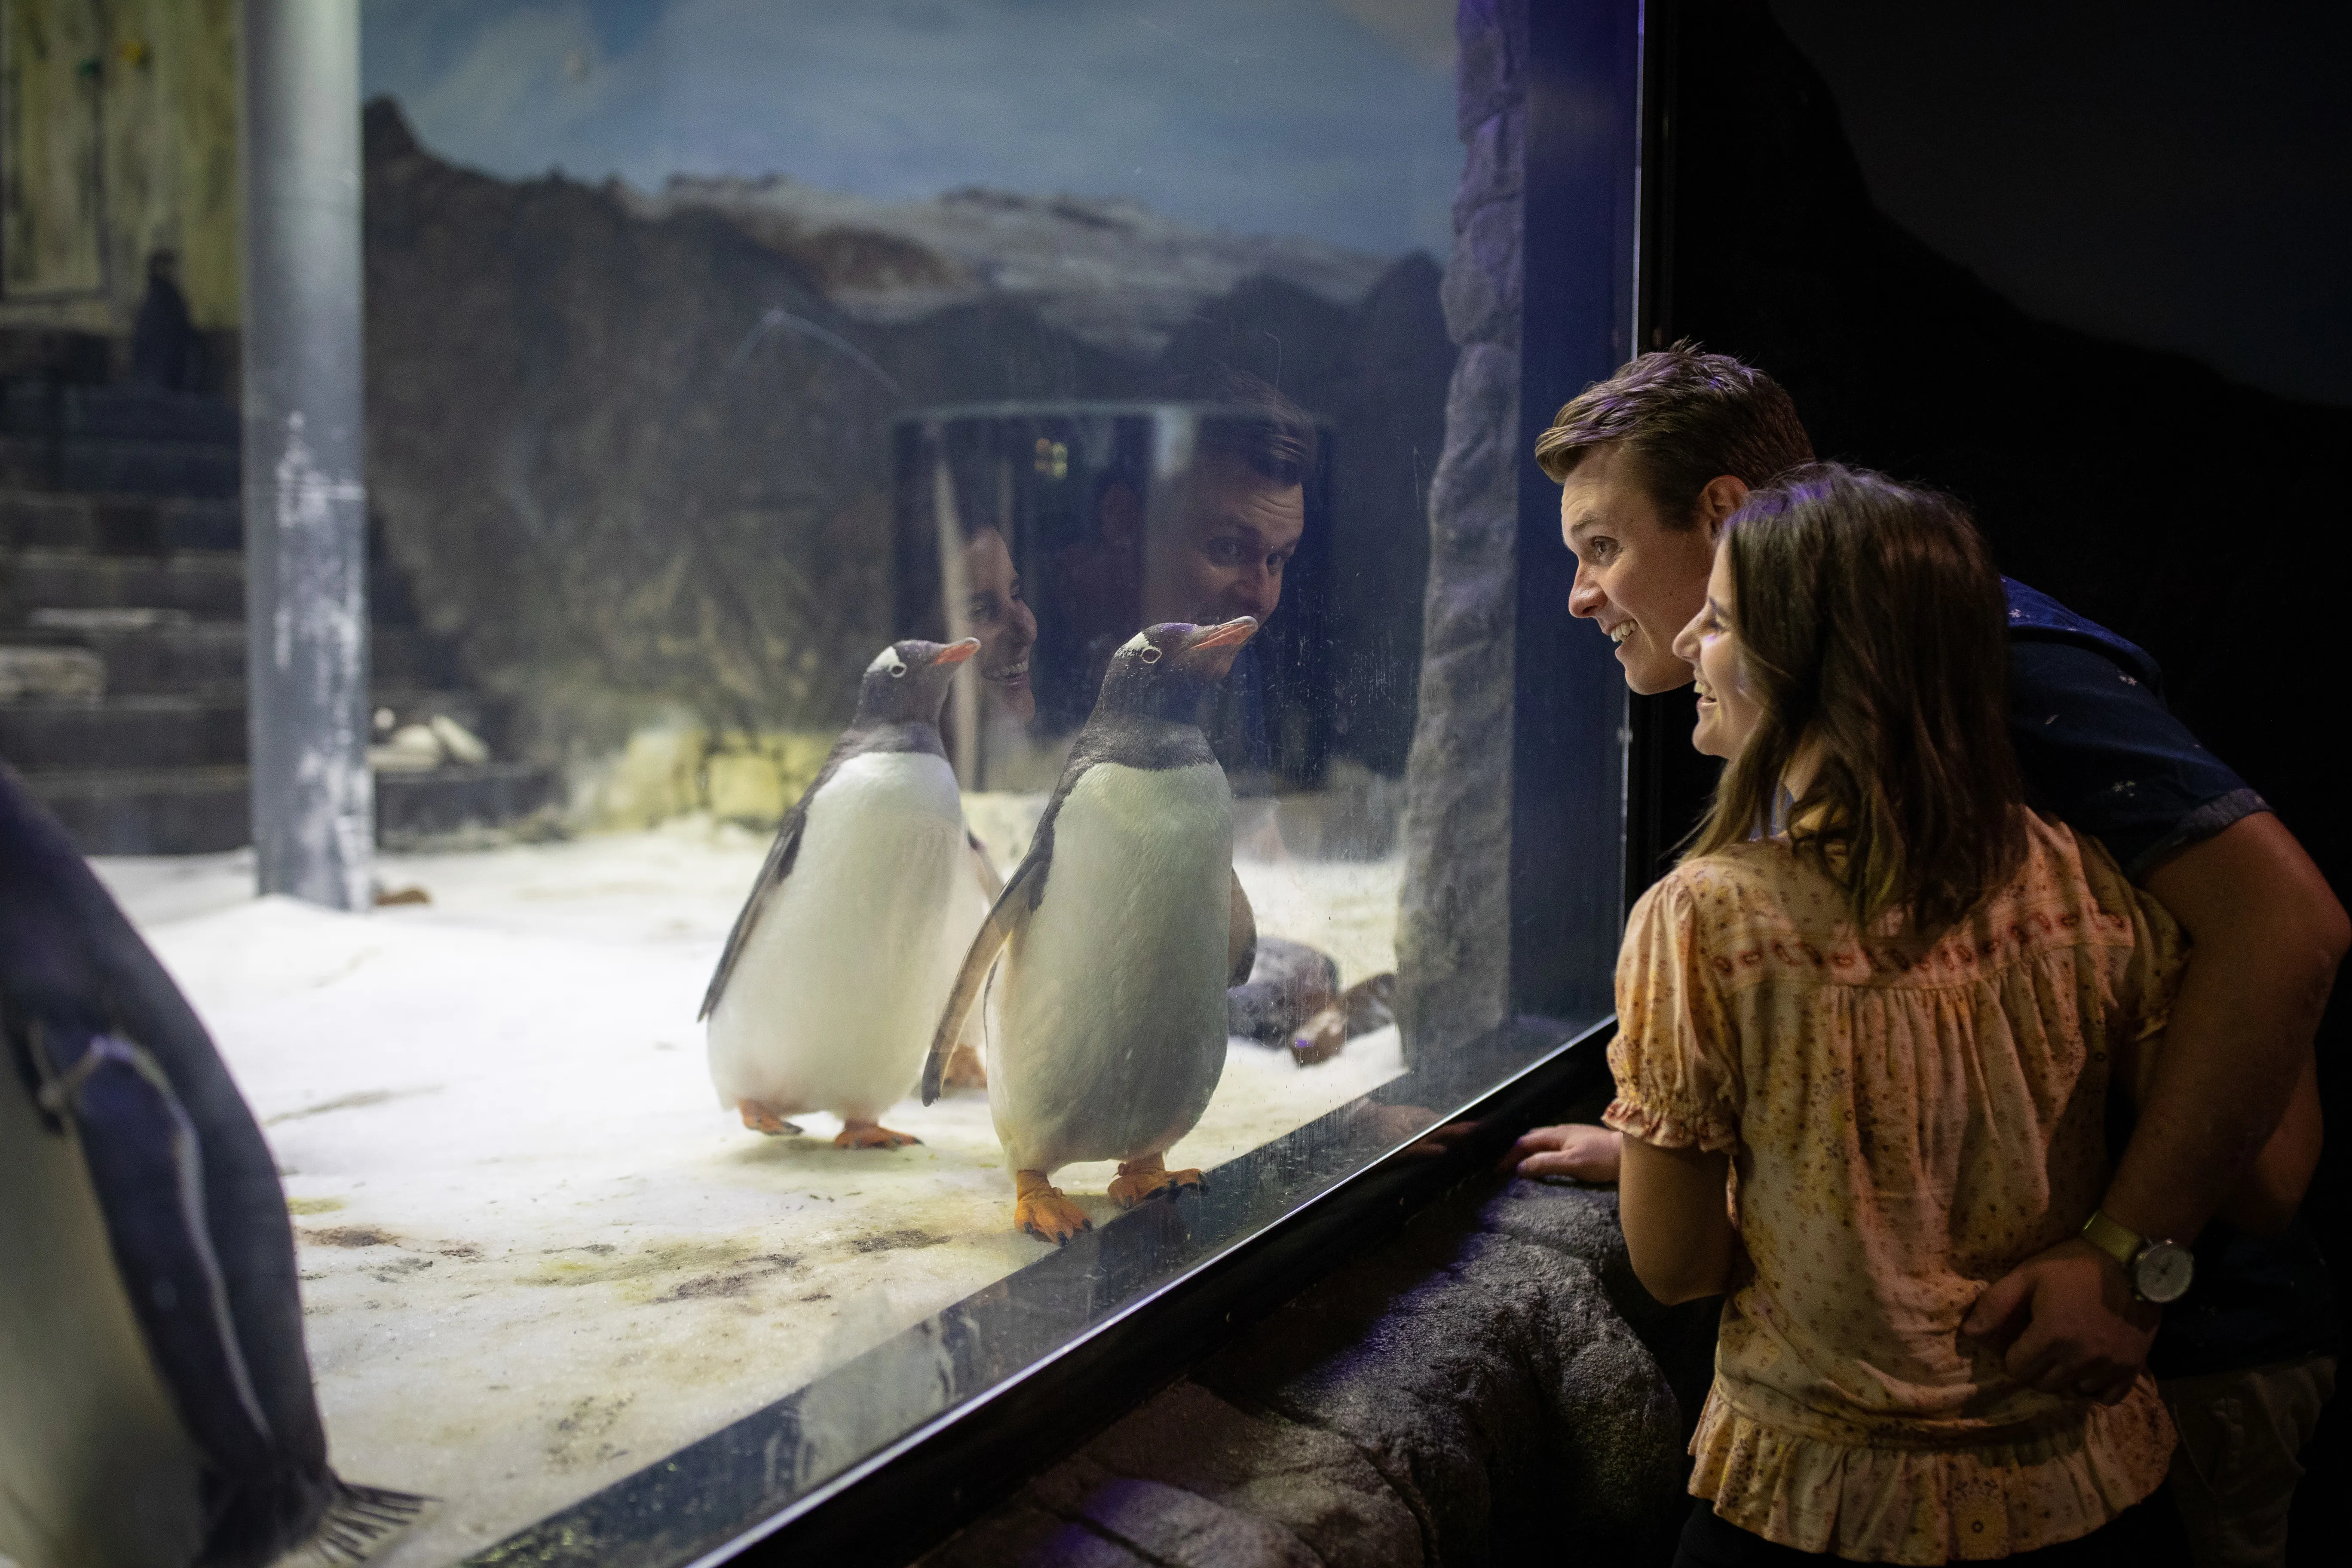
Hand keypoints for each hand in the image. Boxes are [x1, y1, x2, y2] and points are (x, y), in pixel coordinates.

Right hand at [1503, 1123, 1622, 1181]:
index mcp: (1556, 1134)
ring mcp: (1572, 1135)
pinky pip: (1553, 1146)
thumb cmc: (1602, 1158)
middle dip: (1515, 1151)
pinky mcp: (1580, 1143)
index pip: (1524, 1143)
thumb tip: (1520, 1168)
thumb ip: (1545, 1164)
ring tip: (1521, 1166)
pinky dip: (1541, 1153)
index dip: (1508, 1156)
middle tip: (1505, 1168)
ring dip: (1528, 1152)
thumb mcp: (1571, 1163)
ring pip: (1542, 1141)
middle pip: (1531, 1138)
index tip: (1497, 1170)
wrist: (1632, 1153)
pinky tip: (1545, 1162)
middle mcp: (1561, 1131)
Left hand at [1961, 1238, 2159, 1403]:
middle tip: (2040, 1348)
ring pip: (2074, 1392)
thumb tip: (1969, 1334)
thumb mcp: (2027, 1275)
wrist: (2128, 1260)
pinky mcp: (2133, 1367)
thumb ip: (1995, 1304)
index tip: (2020, 1340)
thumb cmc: (2073, 1264)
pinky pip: (2108, 1397)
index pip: (2017, 1369)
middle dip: (2035, 1369)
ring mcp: (2110, 1366)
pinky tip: (2090, 1368)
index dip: (2013, 1355)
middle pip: (2044, 1384)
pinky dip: (2095, 1387)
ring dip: (2064, 1379)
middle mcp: (2081, 1358)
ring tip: (2064, 1356)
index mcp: (2052, 1336)